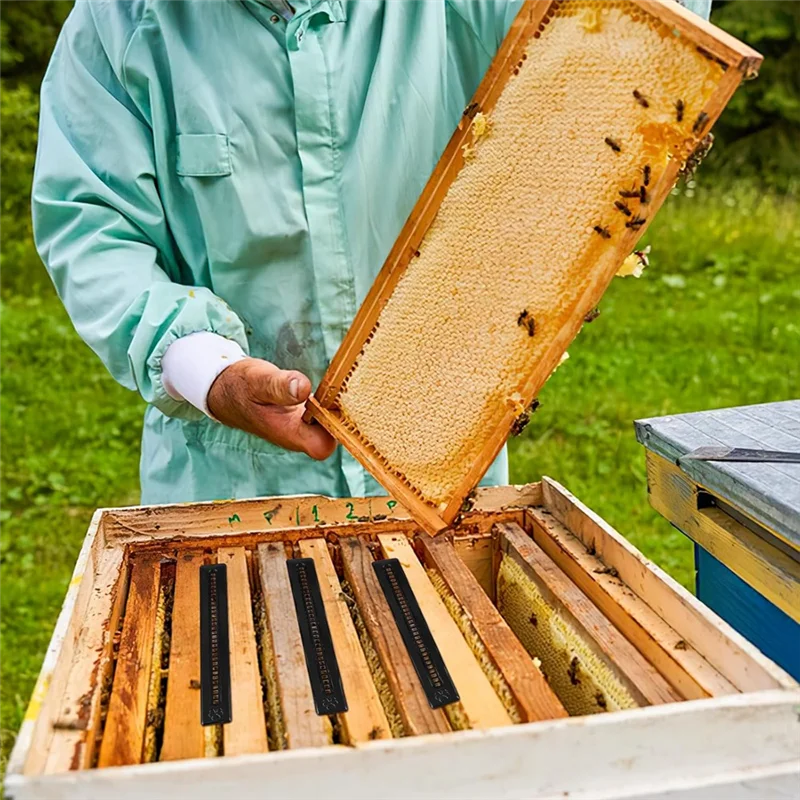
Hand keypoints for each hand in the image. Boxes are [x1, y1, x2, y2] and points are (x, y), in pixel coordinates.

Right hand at [207, 358, 335, 459]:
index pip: (323, 445)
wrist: (229, 390)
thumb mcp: (258, 380)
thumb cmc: (241, 386)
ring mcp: (306, 429)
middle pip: (336, 436)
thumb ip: (279, 386)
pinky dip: (335, 402)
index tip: (331, 398)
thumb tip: (303, 387)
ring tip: (340, 382)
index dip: (334, 425)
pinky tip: (336, 385)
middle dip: (344, 413)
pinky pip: (330, 416)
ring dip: (341, 406)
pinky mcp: (310, 418)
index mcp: (288, 434)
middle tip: (341, 386)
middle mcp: (300, 436)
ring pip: (335, 426)